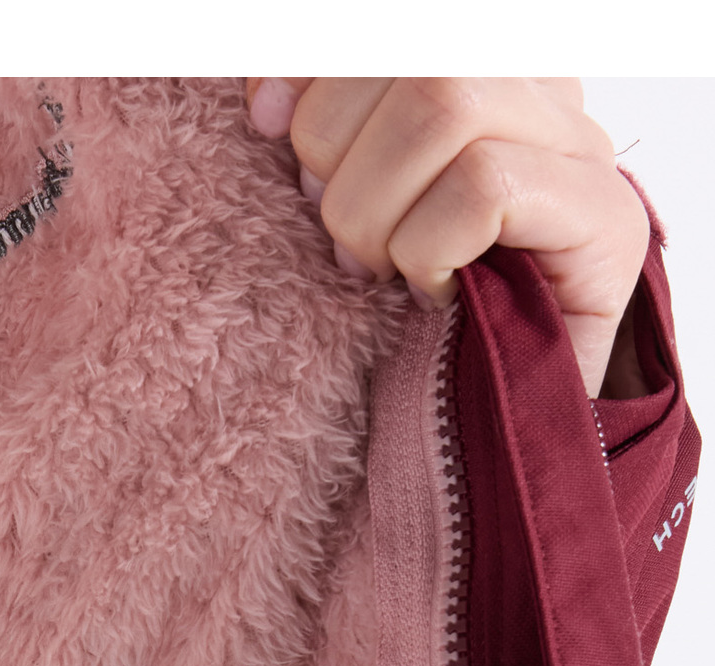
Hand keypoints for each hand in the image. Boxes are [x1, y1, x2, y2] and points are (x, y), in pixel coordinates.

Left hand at [246, 78, 650, 398]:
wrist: (497, 426)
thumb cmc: (413, 318)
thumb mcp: (353, 207)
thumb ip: (324, 134)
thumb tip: (264, 96)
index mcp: (476, 65)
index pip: (386, 25)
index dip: (311, 59)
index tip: (263, 122)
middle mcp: (538, 88)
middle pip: (412, 57)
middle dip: (339, 152)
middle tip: (343, 239)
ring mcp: (578, 149)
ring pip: (445, 105)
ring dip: (378, 206)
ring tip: (380, 269)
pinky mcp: (602, 217)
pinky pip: (483, 188)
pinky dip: (430, 248)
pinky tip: (432, 291)